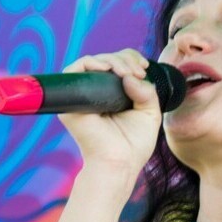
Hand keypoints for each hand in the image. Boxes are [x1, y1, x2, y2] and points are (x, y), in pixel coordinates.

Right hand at [56, 50, 161, 175]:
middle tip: (139, 72)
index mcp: (114, 94)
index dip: (130, 59)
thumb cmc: (134, 145)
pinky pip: (74, 70)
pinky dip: (91, 63)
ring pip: (93, 62)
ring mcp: (83, 95)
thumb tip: (130, 76)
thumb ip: (147, 92)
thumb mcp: (149, 113)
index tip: (144, 68)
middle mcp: (96, 92)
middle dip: (126, 60)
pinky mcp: (71, 100)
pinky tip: (107, 70)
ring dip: (113, 61)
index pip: (118, 64)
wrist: (120, 162)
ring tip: (127, 73)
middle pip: (107, 60)